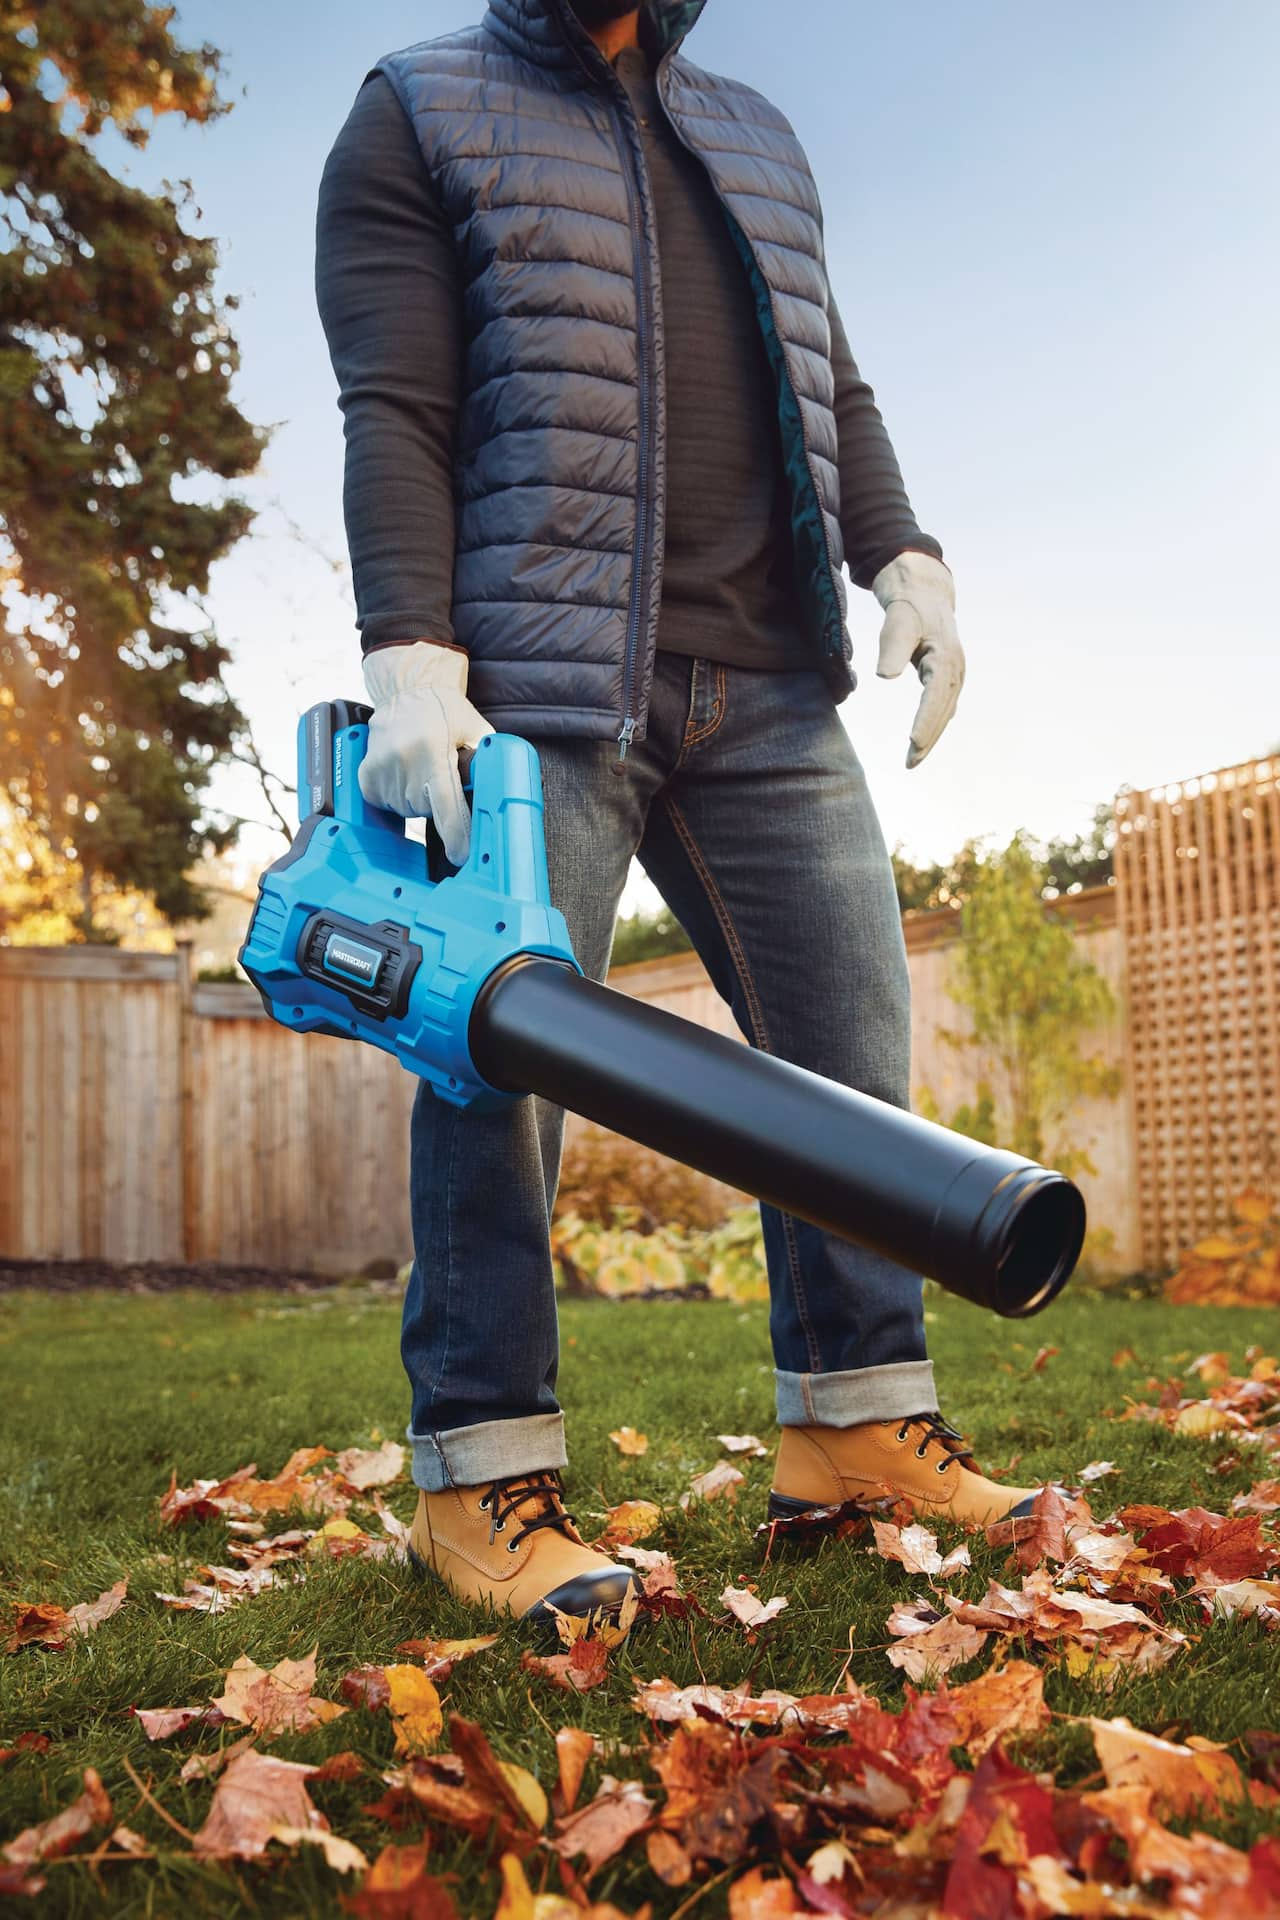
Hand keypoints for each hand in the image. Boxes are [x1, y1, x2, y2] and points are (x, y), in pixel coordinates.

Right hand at [359, 640, 492, 863]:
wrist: (407, 689)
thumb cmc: (445, 711)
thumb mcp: (476, 730)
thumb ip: (486, 762)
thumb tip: (499, 796)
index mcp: (434, 752)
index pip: (446, 804)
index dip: (456, 834)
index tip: (461, 855)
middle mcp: (405, 761)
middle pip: (426, 810)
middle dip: (437, 802)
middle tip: (438, 775)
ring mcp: (382, 768)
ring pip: (405, 810)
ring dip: (416, 799)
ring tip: (419, 769)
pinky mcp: (366, 773)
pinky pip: (385, 803)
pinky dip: (396, 796)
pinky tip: (402, 774)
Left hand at [871, 551, 964, 769]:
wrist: (924, 593)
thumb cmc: (908, 608)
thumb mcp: (897, 622)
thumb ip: (892, 647)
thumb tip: (885, 676)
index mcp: (944, 658)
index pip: (935, 696)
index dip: (925, 720)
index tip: (913, 742)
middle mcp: (955, 669)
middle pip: (942, 711)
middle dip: (928, 738)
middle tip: (910, 762)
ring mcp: (954, 674)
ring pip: (944, 712)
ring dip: (931, 736)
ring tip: (912, 760)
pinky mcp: (947, 677)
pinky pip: (942, 707)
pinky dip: (933, 725)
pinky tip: (921, 741)